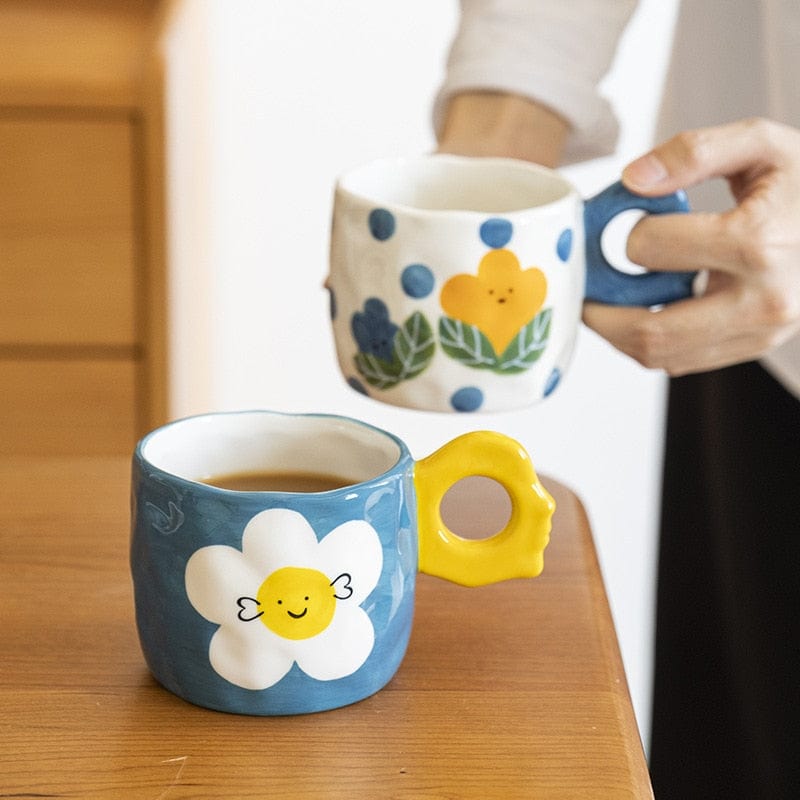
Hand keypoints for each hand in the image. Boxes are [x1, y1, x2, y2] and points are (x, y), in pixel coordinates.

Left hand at [583, 117, 799, 373]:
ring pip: (663, 355)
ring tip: (604, 304)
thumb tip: (632, 180)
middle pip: (653, 329)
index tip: (615, 225)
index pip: (653, 249)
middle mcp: (763, 299)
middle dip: (602, 313)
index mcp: (760, 241)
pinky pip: (683, 361)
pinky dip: (648, 343)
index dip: (622, 236)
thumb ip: (695, 152)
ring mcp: (761, 332)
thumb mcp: (762, 144)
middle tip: (582, 291)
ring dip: (619, 334)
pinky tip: (640, 313)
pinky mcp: (755, 346)